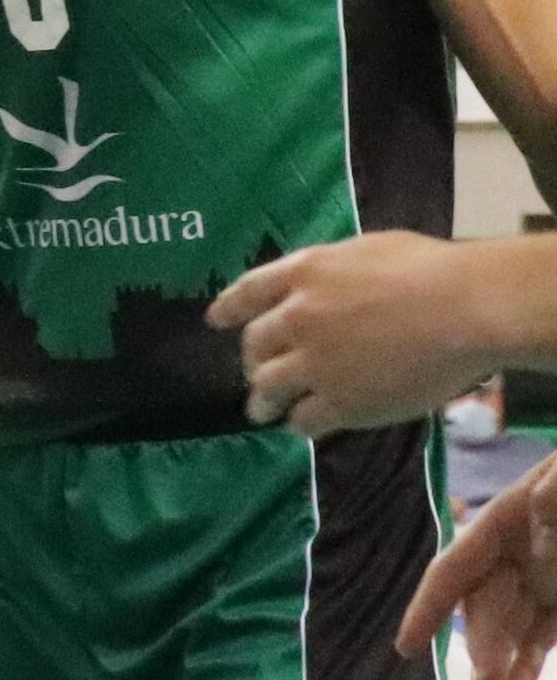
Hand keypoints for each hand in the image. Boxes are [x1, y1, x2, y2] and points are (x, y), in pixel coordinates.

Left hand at [209, 233, 507, 438]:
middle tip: (256, 372)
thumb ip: (337, 272)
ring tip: (261, 410)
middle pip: (256, 343)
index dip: (229, 308)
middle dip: (252, 360)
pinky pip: (305, 419)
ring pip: (269, 386)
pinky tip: (301, 427)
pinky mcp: (341, 402)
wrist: (464, 310)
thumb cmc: (432, 271)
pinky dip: (298, 424)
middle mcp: (296, 317)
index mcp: (303, 274)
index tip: (215, 320)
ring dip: (263, 399)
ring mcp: (315, 362)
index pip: (248, 292)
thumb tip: (332, 283)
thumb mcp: (368, 251)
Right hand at [409, 449, 556, 679]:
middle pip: (484, 610)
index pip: (454, 570)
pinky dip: (528, 668)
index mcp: (504, 523)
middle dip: (481, 650)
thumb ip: (555, 493)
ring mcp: (541, 582)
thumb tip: (541, 520)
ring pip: (510, 631)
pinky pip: (542, 638)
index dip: (429, 607)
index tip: (405, 646)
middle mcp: (515, 558)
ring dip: (498, 668)